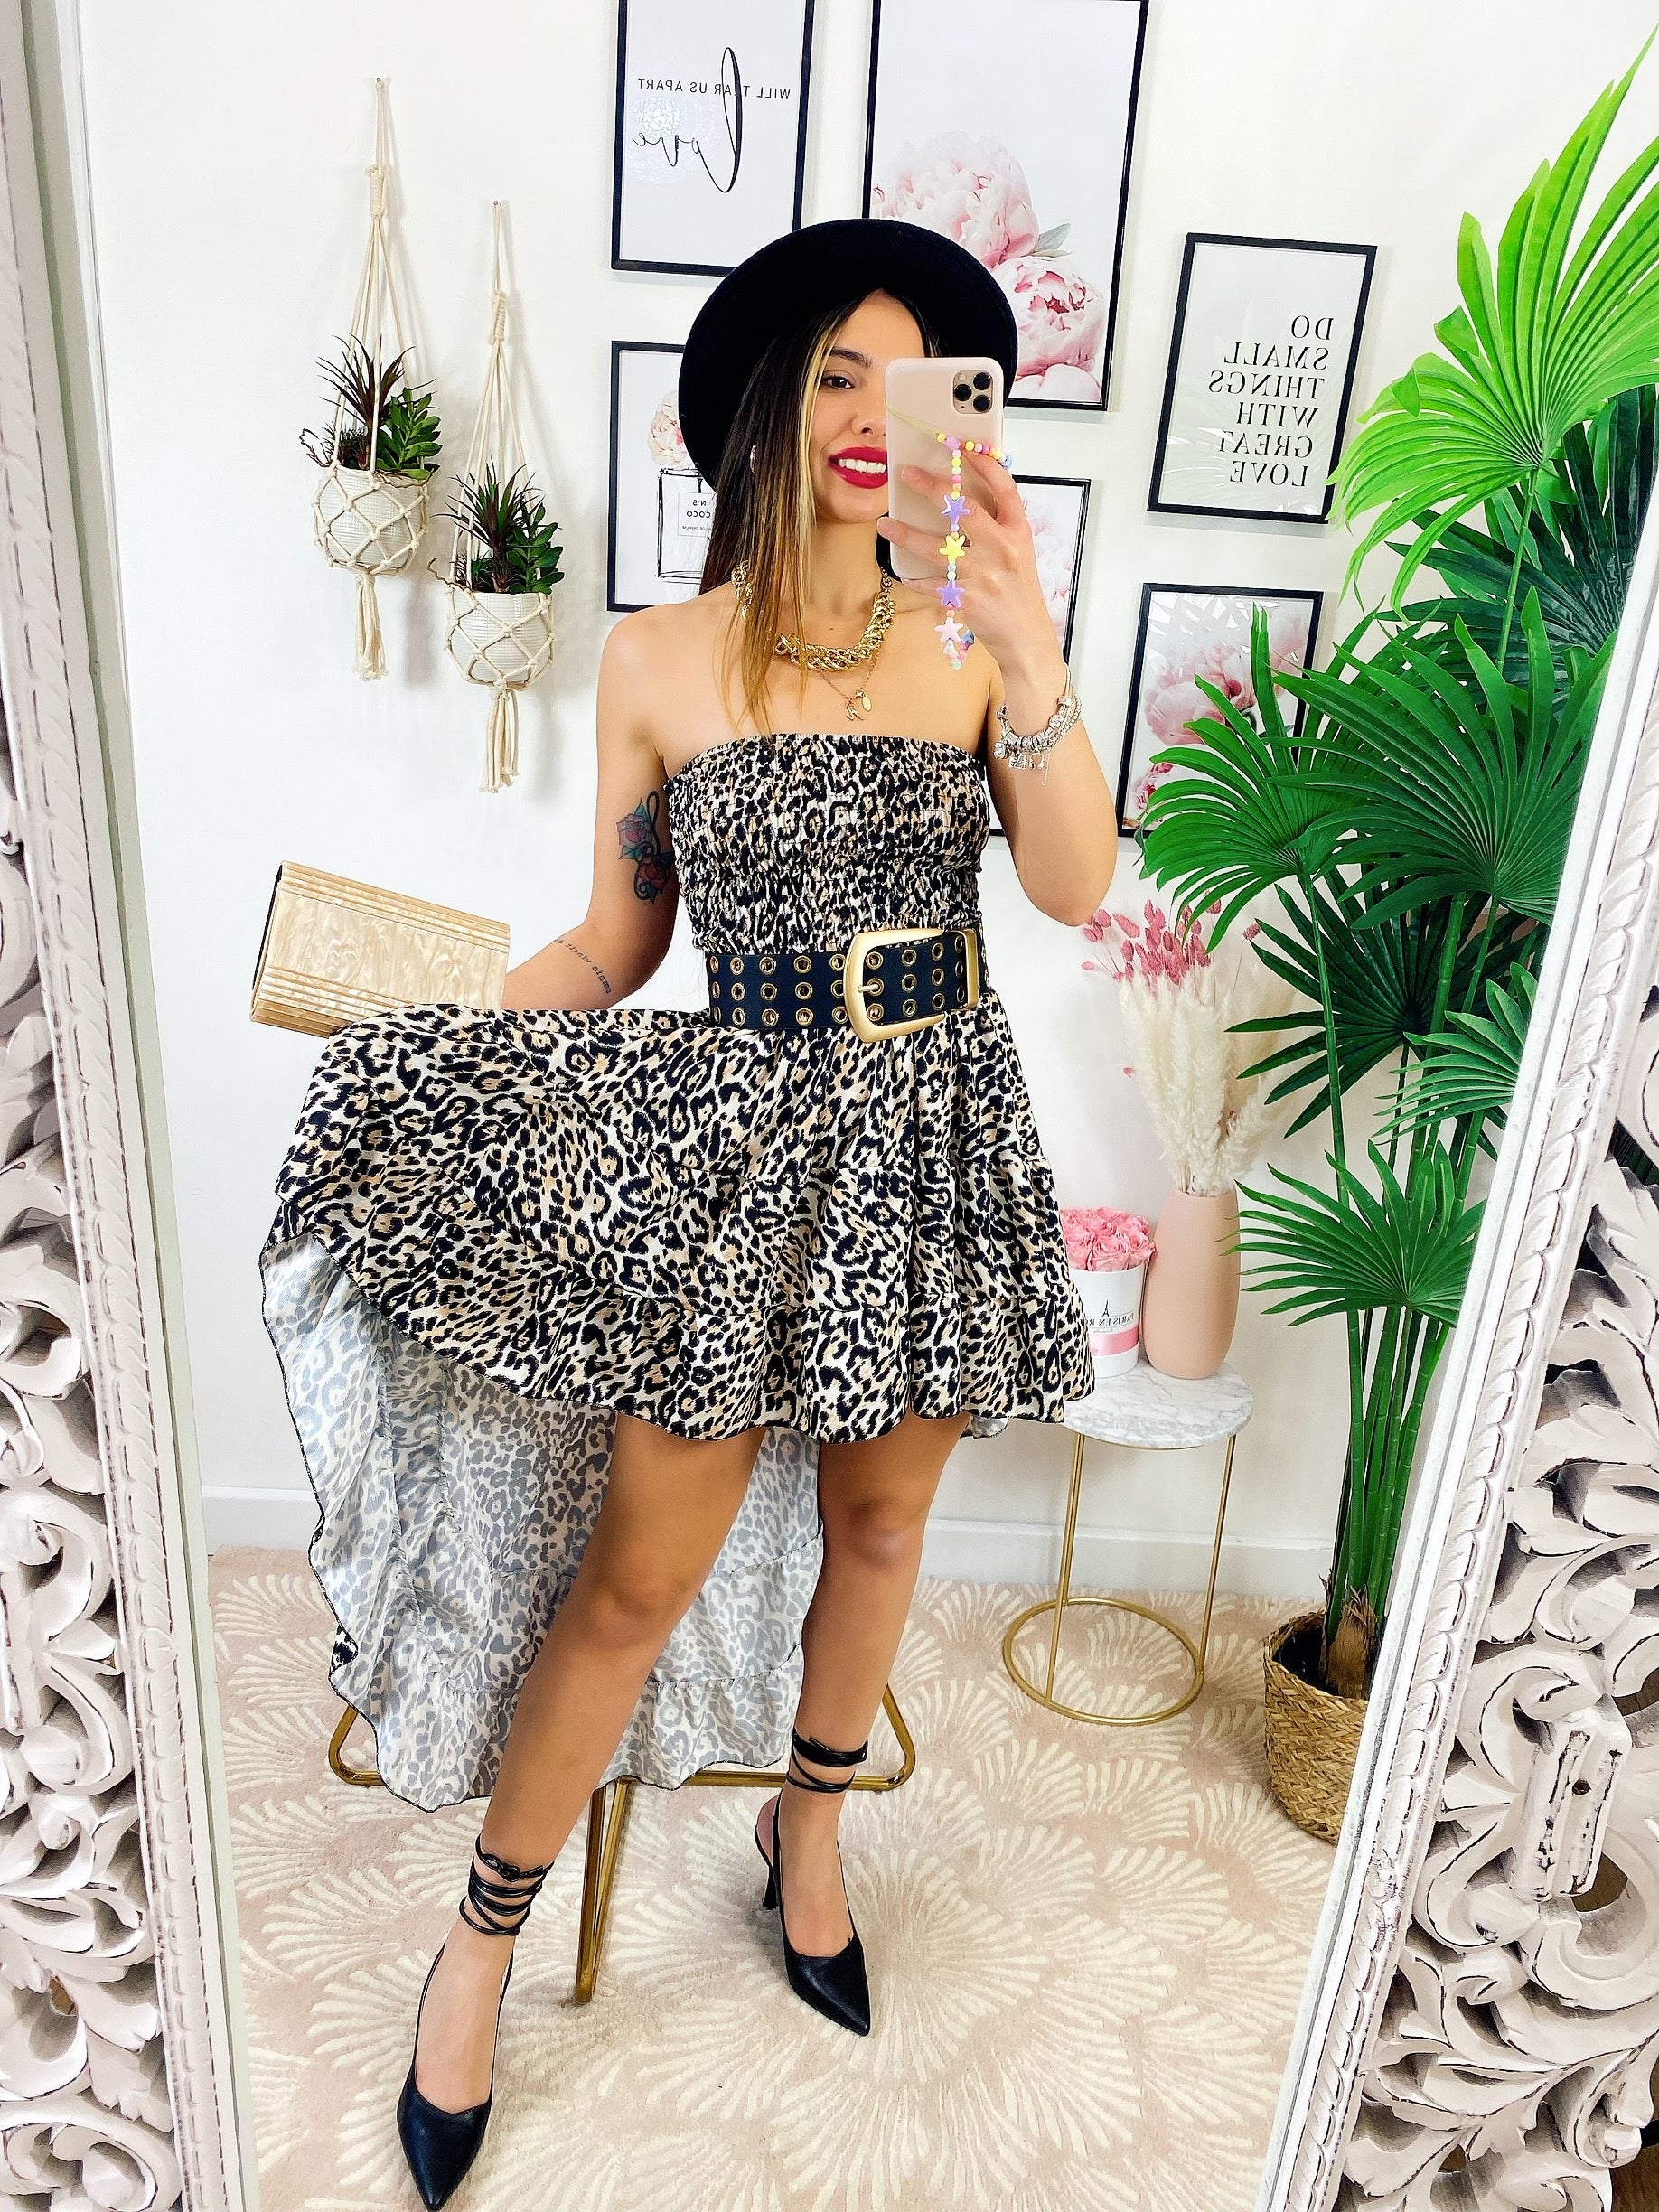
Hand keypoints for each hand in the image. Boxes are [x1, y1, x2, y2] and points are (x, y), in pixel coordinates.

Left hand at [875, 448, 1056, 678]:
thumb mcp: (1019, 550)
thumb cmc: (1018, 589)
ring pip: (937, 547)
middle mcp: (1003, 548)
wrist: (1026, 635)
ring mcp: (984, 574)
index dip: (983, 463)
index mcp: (1019, 531)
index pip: (1003, 487)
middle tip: (906, 474)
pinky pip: (932, 584)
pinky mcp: (968, 599)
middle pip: (964, 509)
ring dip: (906, 534)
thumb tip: (961, 495)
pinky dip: (913, 577)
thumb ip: (997, 523)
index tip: (960, 447)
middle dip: (931, 488)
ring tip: (885, 524)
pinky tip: (900, 570)